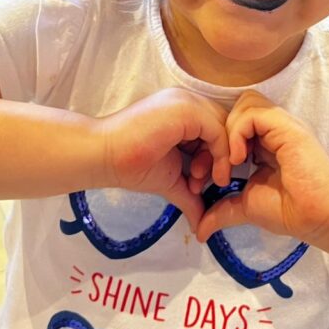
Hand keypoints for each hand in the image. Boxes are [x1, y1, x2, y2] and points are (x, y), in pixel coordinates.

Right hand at [99, 88, 229, 230]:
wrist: (104, 157)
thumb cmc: (131, 165)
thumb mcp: (171, 179)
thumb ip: (190, 196)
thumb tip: (202, 227)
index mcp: (183, 112)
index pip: (217, 129)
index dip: (217, 156)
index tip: (201, 181)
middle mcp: (187, 101)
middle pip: (225, 127)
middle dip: (220, 158)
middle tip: (201, 181)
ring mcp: (186, 102)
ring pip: (225, 128)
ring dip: (219, 159)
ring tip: (196, 180)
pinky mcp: (186, 109)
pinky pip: (218, 130)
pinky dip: (221, 155)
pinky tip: (207, 175)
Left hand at [196, 90, 328, 247]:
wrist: (318, 218)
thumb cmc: (289, 211)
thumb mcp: (247, 206)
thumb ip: (223, 210)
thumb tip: (200, 229)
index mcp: (266, 142)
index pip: (237, 120)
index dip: (221, 140)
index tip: (215, 170)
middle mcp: (275, 129)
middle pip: (240, 105)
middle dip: (222, 130)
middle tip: (220, 163)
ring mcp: (282, 125)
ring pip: (246, 103)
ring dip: (231, 129)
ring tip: (233, 160)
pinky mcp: (287, 127)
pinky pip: (253, 113)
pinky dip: (238, 132)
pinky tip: (240, 159)